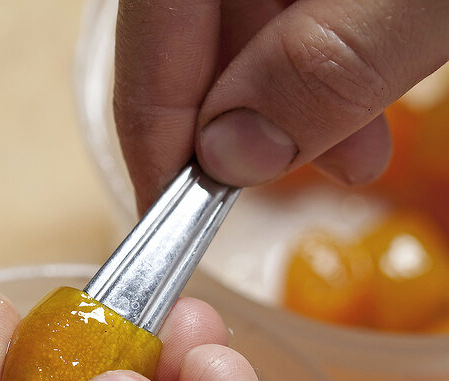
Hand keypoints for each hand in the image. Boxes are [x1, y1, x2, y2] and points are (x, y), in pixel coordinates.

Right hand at [114, 0, 448, 206]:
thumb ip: (328, 66)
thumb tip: (232, 155)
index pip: (152, 27)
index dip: (157, 131)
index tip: (174, 217)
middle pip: (196, 17)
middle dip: (242, 117)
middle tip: (295, 184)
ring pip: (253, 8)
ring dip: (294, 92)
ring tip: (359, 151)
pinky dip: (328, 46)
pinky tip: (371, 84)